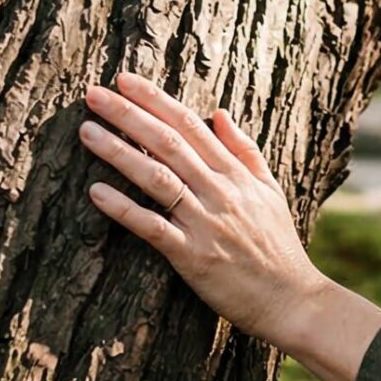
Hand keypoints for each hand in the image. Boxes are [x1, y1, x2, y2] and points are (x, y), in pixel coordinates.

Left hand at [78, 71, 330, 347]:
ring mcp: (206, 223)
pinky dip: (124, 209)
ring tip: (87, 131)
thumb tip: (219, 112)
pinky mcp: (193, 257)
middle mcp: (219, 191)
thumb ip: (245, 150)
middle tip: (94, 94)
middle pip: (168, 143)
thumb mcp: (270, 190)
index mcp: (235, 173)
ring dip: (119, 152)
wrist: (292, 300)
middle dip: (128, 115)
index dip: (154, 100)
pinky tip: (96, 192)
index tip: (124, 80)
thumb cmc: (278, 247)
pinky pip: (153, 228)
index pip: (190, 124)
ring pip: (157, 178)